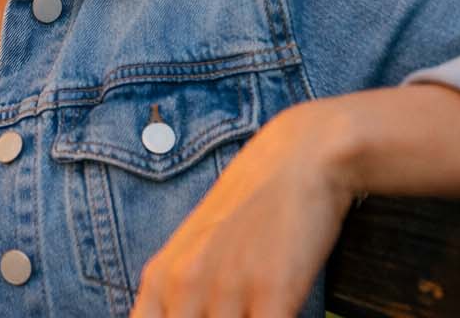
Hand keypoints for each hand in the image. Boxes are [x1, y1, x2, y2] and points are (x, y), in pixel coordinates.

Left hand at [129, 102, 357, 317]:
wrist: (299, 158)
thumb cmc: (251, 210)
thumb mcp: (197, 252)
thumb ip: (179, 298)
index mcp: (160, 280)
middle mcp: (183, 286)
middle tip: (238, 316)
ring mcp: (224, 288)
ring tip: (257, 312)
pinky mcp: (270, 290)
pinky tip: (284, 313)